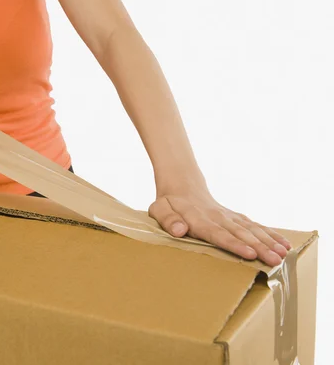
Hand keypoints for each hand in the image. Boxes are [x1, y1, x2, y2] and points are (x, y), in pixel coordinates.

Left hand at [148, 185, 291, 265]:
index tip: (249, 253)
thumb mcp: (159, 209)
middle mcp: (218, 217)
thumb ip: (168, 220)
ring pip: (252, 229)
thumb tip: (178, 230)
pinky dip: (270, 234)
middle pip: (240, 233)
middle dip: (259, 247)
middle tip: (276, 260)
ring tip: (284, 255)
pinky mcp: (235, 217)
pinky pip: (255, 225)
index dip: (234, 244)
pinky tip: (284, 244)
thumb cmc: (169, 202)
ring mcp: (229, 216)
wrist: (182, 184)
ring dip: (268, 242)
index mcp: (199, 219)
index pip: (217, 233)